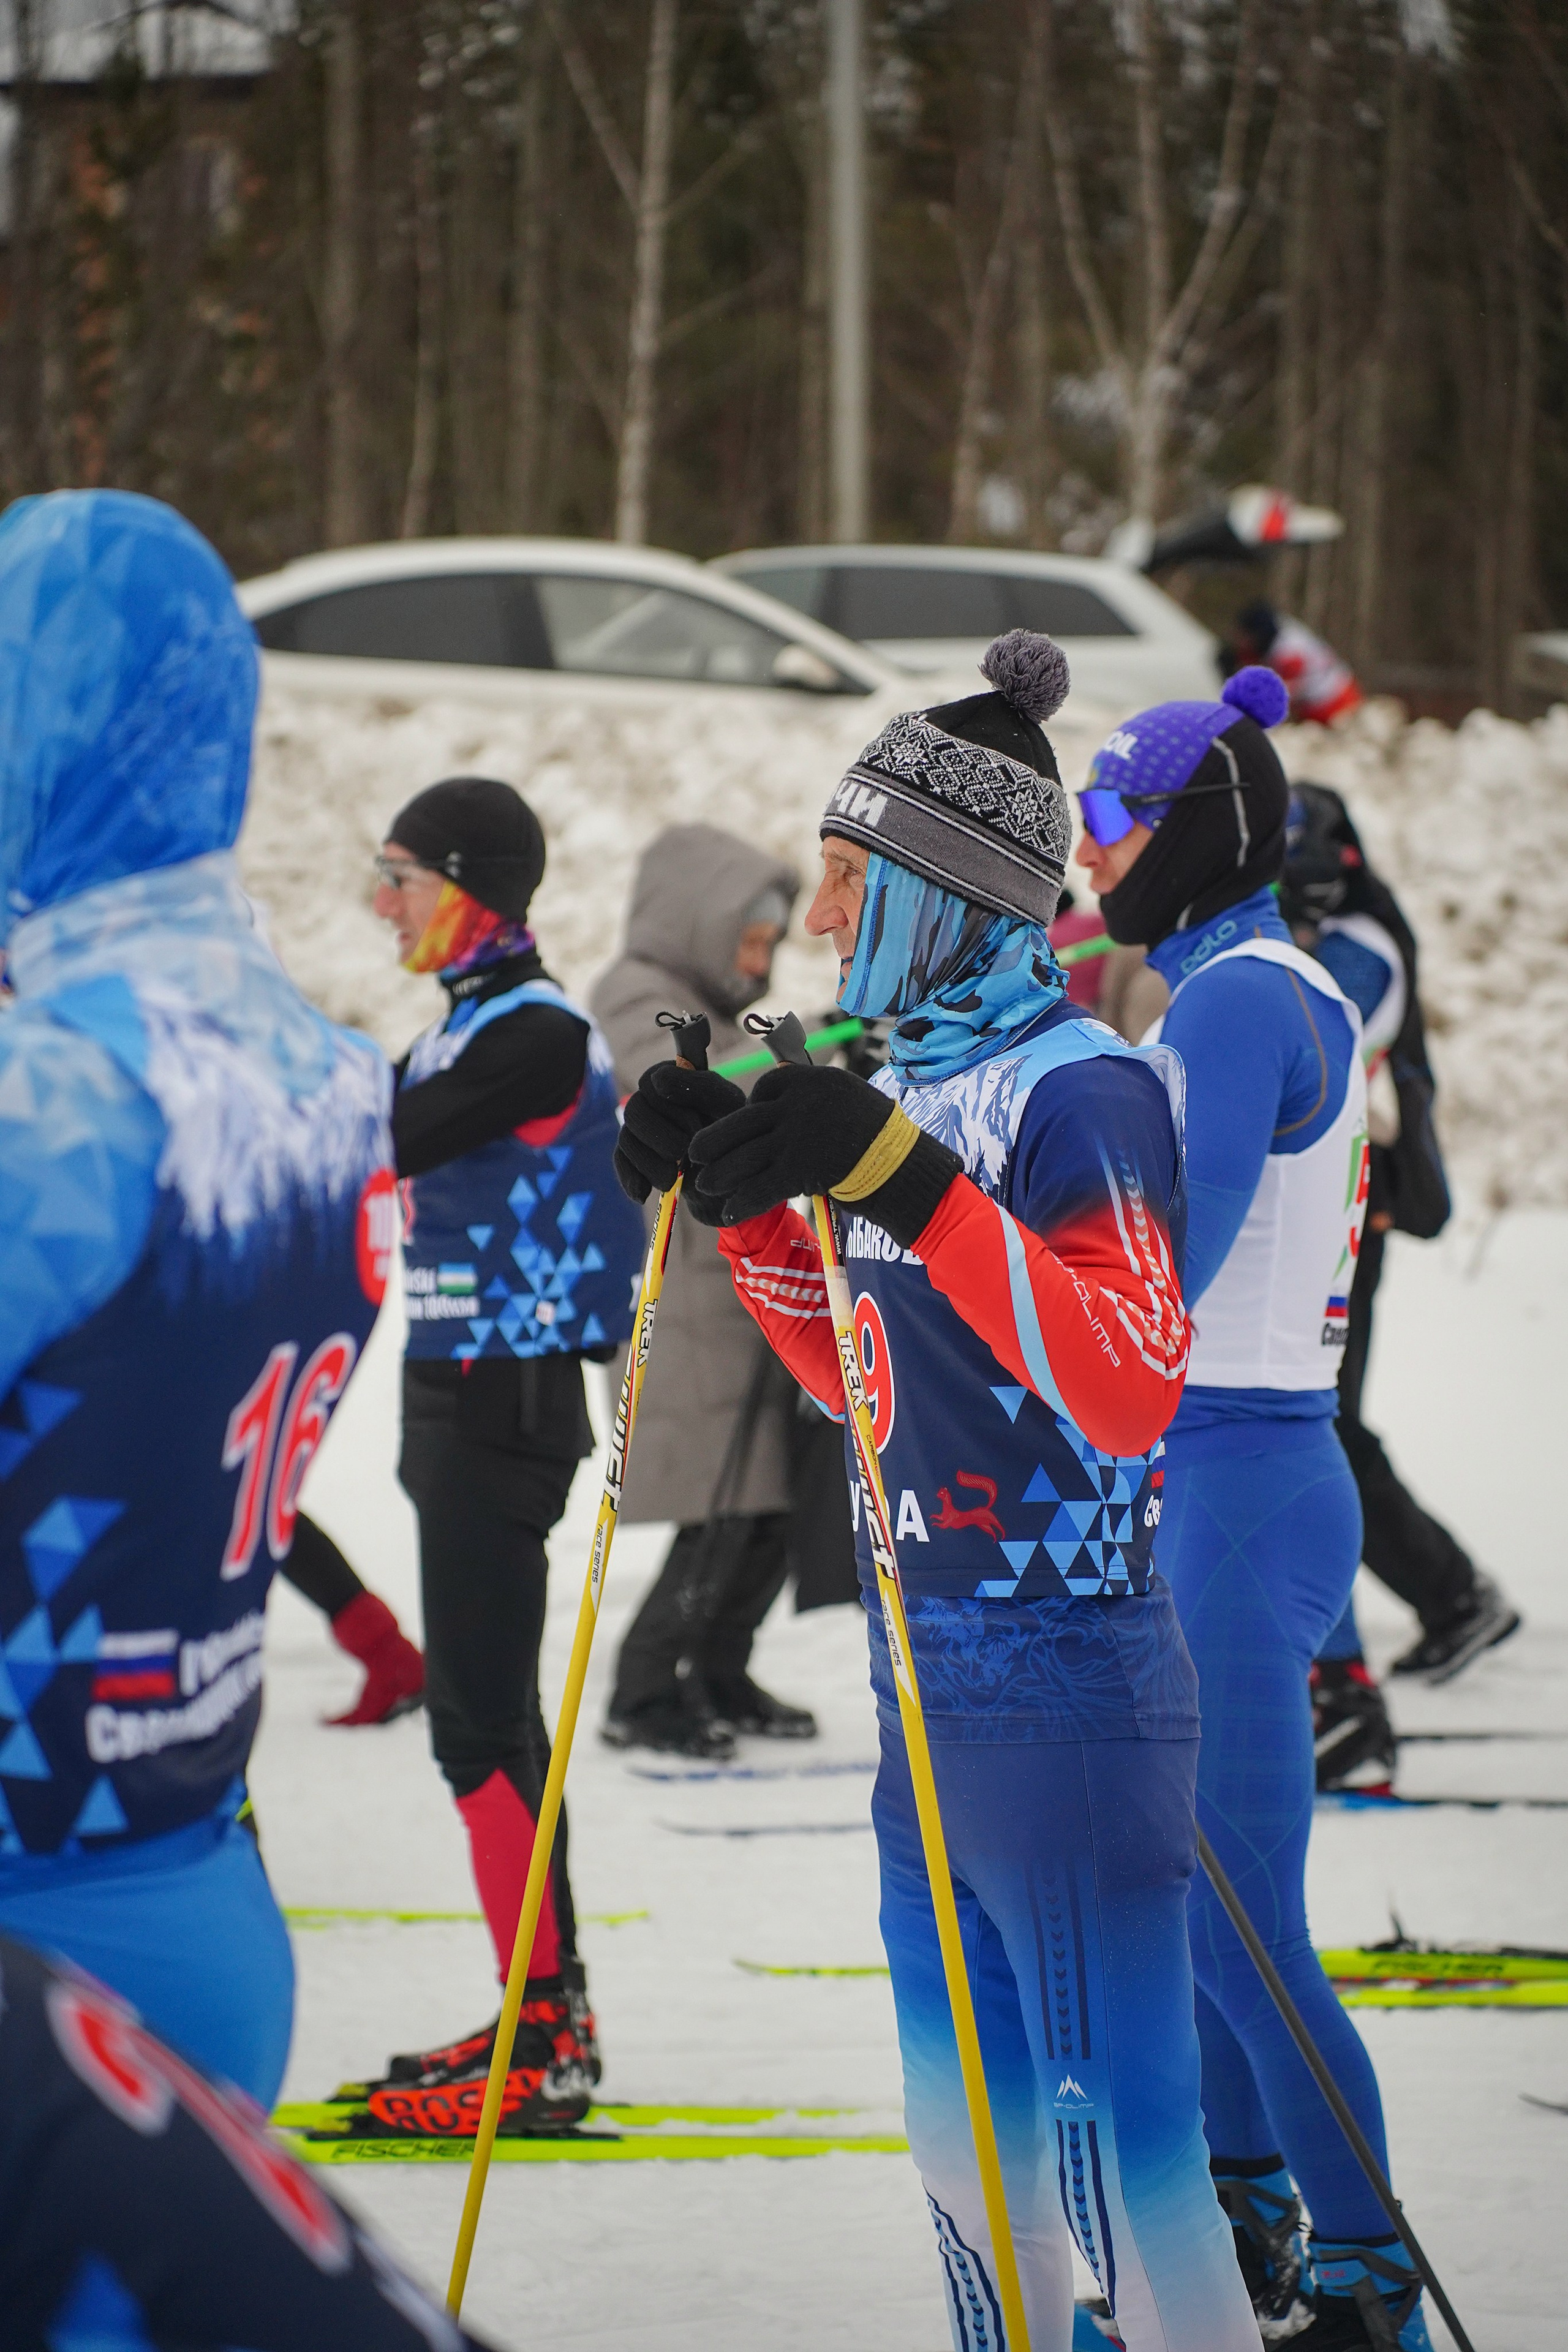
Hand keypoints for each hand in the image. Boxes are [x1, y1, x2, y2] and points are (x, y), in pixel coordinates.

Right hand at [614, 1060, 745, 1205]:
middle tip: (683, 1153)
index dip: (670, 1105)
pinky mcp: (637, 1156)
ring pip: (626, 1139)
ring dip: (647, 1162)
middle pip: (634, 1111)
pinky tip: (642, 1195)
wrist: (734, 1177)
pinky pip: (622, 1163)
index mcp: (675, 1079)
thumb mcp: (728, 1107)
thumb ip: (700, 1086)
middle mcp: (653, 1101)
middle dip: (658, 1137)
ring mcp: (643, 1130)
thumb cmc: (735, 1133)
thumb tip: (656, 1080)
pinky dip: (630, 1179)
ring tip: (670, 1181)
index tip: (696, 1125)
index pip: (651, 1081)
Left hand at [687, 1062, 897, 1223]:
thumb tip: (771, 1102)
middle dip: (715, 1141)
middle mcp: (798, 1105)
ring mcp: (797, 1137)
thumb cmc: (876, 1132)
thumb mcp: (844, 1095)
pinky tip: (728, 1213)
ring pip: (745, 1156)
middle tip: (694, 1155)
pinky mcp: (800, 1170)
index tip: (741, 1128)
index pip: (764, 1090)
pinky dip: (742, 1203)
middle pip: (743, 1122)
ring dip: (721, 1174)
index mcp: (809, 1080)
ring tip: (705, 1184)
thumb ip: (808, 1097)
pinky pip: (761, 1187)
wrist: (902, 1164)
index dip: (748, 1110)